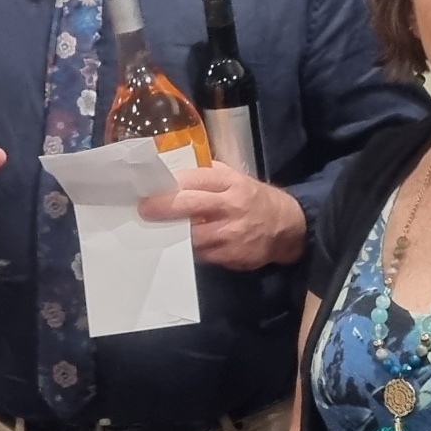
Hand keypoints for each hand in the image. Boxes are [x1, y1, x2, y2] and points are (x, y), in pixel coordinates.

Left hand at [138, 162, 305, 268]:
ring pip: (192, 234)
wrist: (287, 227)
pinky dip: (186, 250)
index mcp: (231, 183)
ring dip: (171, 233)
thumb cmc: (253, 199)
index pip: (195, 179)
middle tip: (143, 210)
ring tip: (154, 230)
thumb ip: (208, 175)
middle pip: (190, 205)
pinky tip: (175, 246)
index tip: (149, 188)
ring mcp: (230, 233)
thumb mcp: (236, 179)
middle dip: (162, 207)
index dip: (170, 184)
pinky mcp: (231, 256)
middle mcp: (230, 206)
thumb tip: (173, 174)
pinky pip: (201, 254)